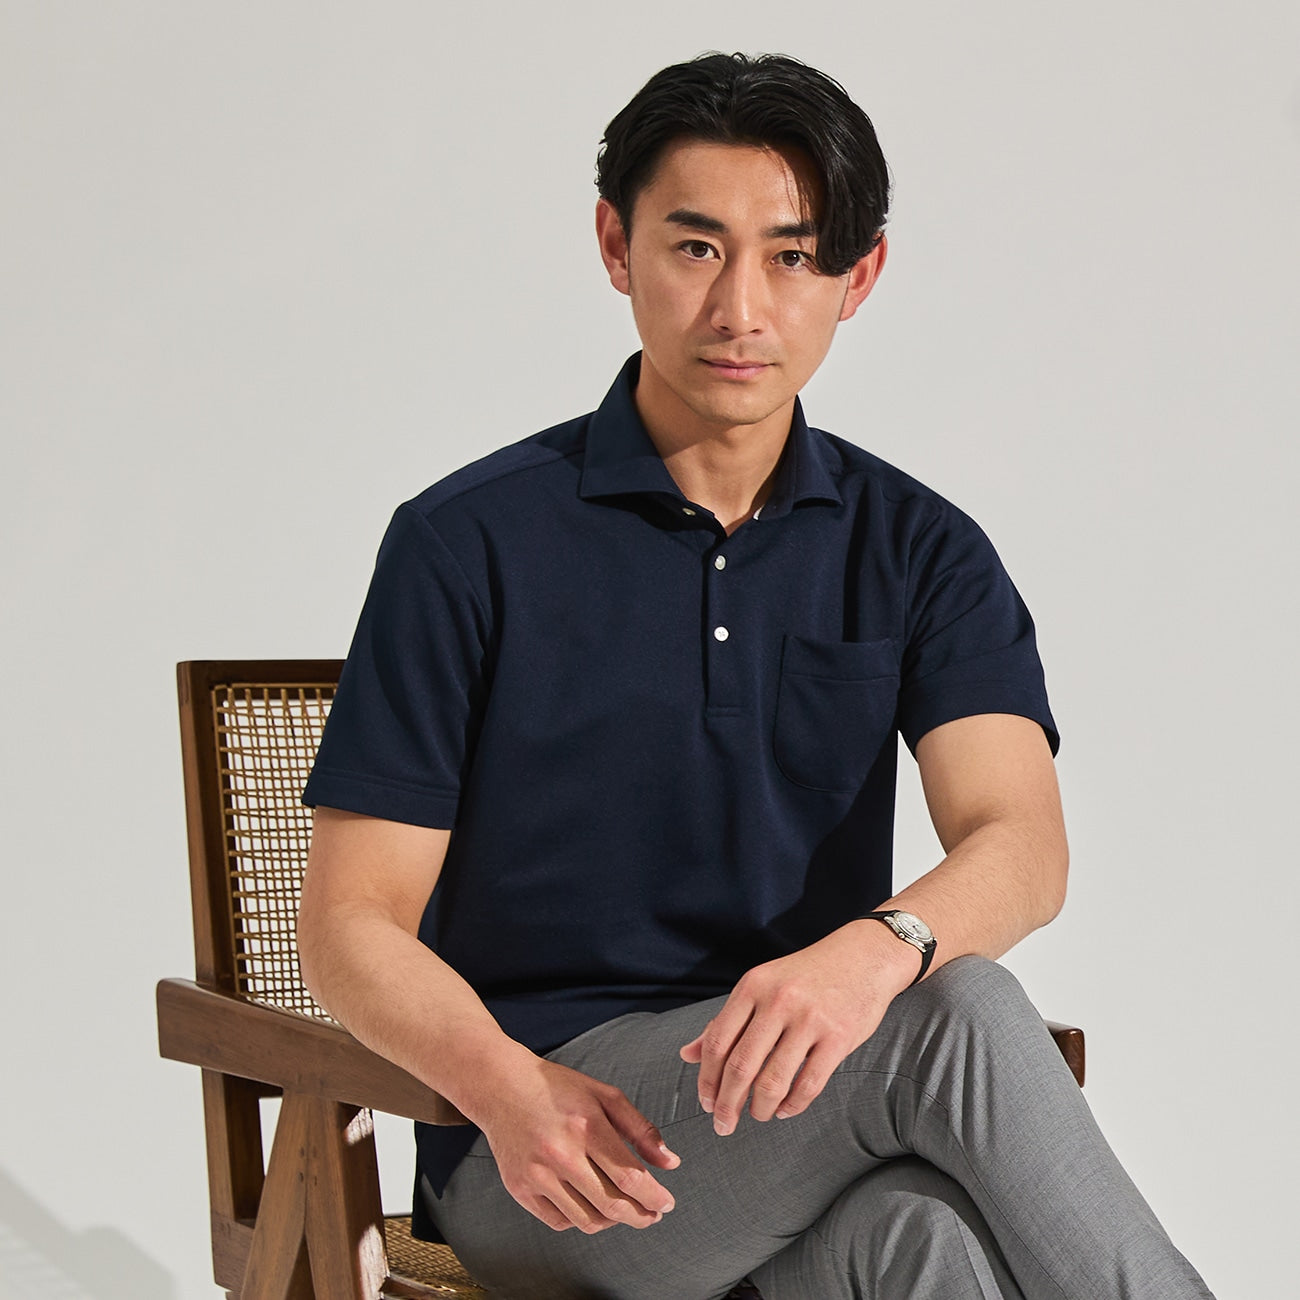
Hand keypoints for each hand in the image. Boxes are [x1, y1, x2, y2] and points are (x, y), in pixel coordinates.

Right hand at [473, 1052, 679, 1233]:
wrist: (502, 1086)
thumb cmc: (558, 1089)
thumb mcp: (604, 1095)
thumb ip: (640, 1129)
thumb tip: (670, 1163)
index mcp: (586, 1126)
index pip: (629, 1176)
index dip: (654, 1197)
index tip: (667, 1204)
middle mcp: (560, 1154)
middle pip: (612, 1205)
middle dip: (641, 1216)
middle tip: (652, 1215)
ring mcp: (537, 1175)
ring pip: (588, 1220)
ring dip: (614, 1222)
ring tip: (624, 1210)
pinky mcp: (520, 1189)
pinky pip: (560, 1222)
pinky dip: (582, 1220)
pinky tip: (592, 1206)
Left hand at [679, 921, 918, 1134]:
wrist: (863, 955)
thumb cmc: (805, 975)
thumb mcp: (760, 985)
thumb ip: (725, 1020)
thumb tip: (687, 1054)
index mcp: (752, 986)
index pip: (718, 1042)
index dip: (707, 1079)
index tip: (705, 1102)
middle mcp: (778, 1001)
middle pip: (740, 1066)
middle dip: (727, 1104)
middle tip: (723, 1125)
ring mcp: (809, 1019)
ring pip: (773, 1081)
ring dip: (760, 1109)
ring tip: (758, 1115)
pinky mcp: (838, 1037)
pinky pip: (809, 1085)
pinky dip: (792, 1105)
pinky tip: (784, 1109)